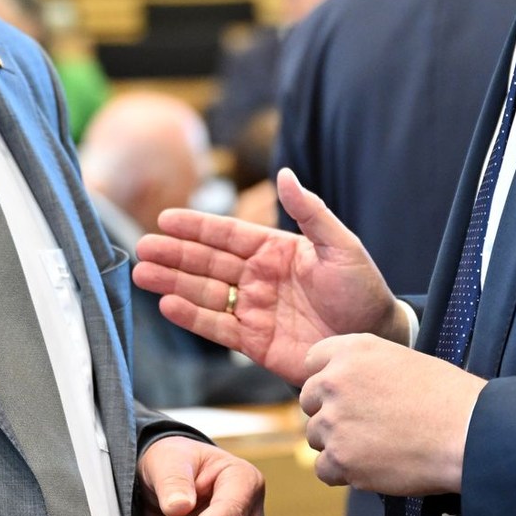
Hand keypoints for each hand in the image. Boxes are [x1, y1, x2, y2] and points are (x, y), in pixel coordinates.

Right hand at [133, 168, 405, 384]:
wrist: (373, 339)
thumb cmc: (362, 289)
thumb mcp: (341, 245)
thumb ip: (311, 212)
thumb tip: (286, 174)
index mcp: (275, 249)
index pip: (227, 234)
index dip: (196, 226)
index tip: (165, 218)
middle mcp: (258, 276)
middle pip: (208, 262)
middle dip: (174, 254)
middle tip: (142, 247)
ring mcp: (253, 308)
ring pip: (204, 293)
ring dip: (173, 283)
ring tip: (143, 274)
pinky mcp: (254, 341)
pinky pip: (217, 327)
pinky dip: (191, 317)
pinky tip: (168, 305)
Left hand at [299, 333, 487, 494]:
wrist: (465, 432)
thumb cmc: (443, 396)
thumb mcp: (398, 359)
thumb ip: (361, 367)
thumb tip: (340, 387)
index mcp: (351, 351)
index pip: (312, 361)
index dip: (327, 380)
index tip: (341, 393)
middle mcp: (335, 381)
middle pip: (309, 402)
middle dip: (329, 413)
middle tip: (361, 425)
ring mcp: (335, 421)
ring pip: (315, 437)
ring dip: (337, 444)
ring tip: (373, 446)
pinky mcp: (341, 458)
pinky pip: (323, 469)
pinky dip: (342, 473)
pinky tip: (370, 466)